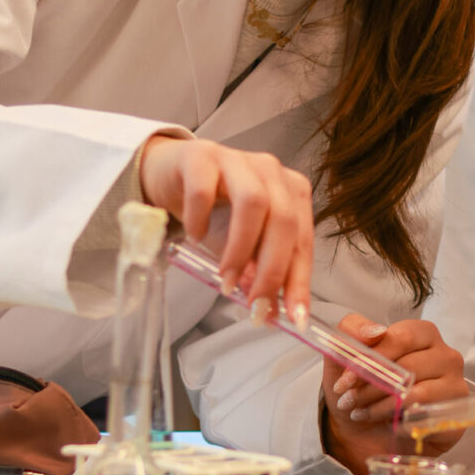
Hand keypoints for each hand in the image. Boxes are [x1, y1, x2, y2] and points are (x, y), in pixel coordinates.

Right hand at [139, 135, 313, 325]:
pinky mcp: (200, 157)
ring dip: (240, 248)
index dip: (299, 281)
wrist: (171, 175)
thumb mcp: (241, 243)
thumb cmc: (214, 209)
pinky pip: (204, 191)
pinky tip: (195, 237)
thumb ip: (257, 271)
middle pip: (284, 221)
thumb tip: (269, 310)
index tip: (294, 317)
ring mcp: (237, 160)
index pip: (303, 241)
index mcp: (292, 192)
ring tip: (225, 276)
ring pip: (252, 203)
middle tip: (254, 302)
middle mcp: (271, 172)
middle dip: (272, 269)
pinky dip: (200, 220)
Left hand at [321, 314, 467, 474]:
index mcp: (423, 334)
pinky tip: (388, 425)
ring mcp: (455, 383)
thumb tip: (373, 331)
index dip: (370, 359)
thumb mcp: (345, 358)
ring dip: (381, 406)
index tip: (345, 380)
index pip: (401, 338)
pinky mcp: (456, 412)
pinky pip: (426, 416)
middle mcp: (445, 355)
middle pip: (408, 366)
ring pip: (416, 392)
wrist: (369, 434)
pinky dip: (400, 423)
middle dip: (370, 386)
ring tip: (361, 414)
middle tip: (348, 401)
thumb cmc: (363, 390)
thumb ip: (352, 331)